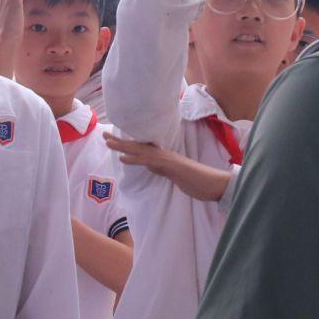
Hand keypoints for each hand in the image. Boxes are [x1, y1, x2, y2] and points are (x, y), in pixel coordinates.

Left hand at [103, 134, 231, 202]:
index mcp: (164, 157)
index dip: (127, 143)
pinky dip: (136, 159)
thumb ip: (161, 169)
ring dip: (124, 146)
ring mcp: (167, 160)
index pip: (143, 148)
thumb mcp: (174, 175)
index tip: (113, 139)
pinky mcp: (170, 166)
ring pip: (142, 150)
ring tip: (108, 142)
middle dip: (121, 141)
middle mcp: (164, 155)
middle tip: (104, 135)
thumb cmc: (196, 181)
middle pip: (139, 145)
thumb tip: (149, 165)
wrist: (213, 184)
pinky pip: (150, 161)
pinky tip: (124, 158)